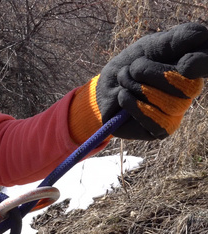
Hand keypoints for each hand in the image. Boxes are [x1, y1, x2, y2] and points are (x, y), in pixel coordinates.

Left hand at [69, 23, 207, 141]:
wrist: (104, 87)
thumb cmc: (131, 64)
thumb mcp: (150, 46)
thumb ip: (174, 40)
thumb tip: (203, 34)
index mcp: (193, 66)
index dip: (203, 64)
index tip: (185, 64)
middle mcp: (189, 90)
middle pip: (189, 87)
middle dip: (152, 73)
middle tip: (133, 68)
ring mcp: (176, 112)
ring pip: (171, 104)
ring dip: (138, 88)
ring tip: (124, 80)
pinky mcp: (159, 131)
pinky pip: (155, 122)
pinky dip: (134, 106)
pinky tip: (123, 97)